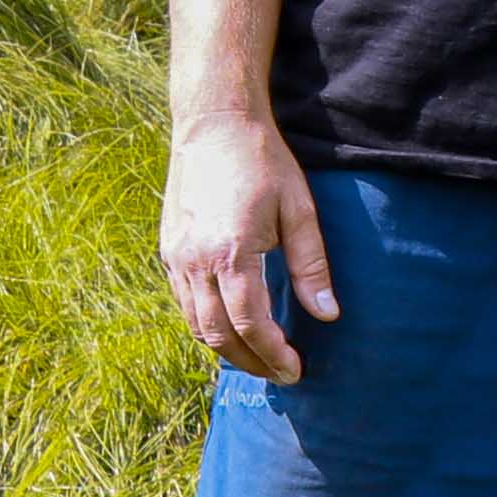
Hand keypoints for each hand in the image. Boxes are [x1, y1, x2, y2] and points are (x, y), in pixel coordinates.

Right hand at [161, 112, 335, 379]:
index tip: (296, 369)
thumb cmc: (263, 162)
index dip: (273, 354)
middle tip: (280, 373)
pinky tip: (232, 327)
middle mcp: (196, 260)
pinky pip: (183, 303)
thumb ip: (311, 266)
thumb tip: (327, 315)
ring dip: (226, 350)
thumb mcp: (299, 210)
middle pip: (217, 335)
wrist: (214, 123)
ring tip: (258, 358)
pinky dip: (206, 325)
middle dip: (250, 362)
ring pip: (195, 324)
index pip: (250, 323)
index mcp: (231, 251)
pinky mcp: (168, 250)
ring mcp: (176, 256)